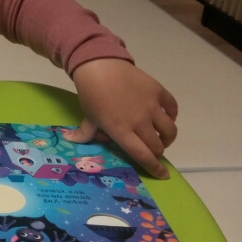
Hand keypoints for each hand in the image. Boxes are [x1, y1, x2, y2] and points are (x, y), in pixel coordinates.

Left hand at [66, 59, 177, 178]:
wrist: (100, 67)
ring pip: (170, 129)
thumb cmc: (91, 95)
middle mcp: (140, 122)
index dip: (154, 167)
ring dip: (168, 137)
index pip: (143, 156)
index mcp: (122, 131)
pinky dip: (172, 115)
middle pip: (158, 145)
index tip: (163, 174)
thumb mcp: (88, 116)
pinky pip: (172, 107)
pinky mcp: (158, 91)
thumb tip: (68, 140)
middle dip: (158, 152)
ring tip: (163, 137)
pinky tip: (166, 117)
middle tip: (153, 150)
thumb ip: (83, 132)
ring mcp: (151, 106)